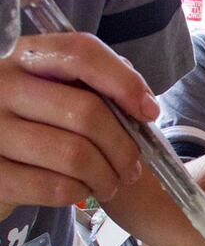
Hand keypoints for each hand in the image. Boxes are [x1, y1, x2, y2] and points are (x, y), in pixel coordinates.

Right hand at [0, 33, 158, 218]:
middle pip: (86, 111)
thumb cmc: (40, 121)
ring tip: (112, 182)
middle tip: (132, 166)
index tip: (148, 112)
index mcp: (25, 56)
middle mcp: (0, 85)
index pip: (81, 53)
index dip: (124, 82)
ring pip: (74, 155)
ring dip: (106, 175)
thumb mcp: (64, 90)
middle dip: (123, 146)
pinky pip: (53, 186)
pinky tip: (82, 190)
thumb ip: (100, 84)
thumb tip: (142, 105)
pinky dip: (80, 192)